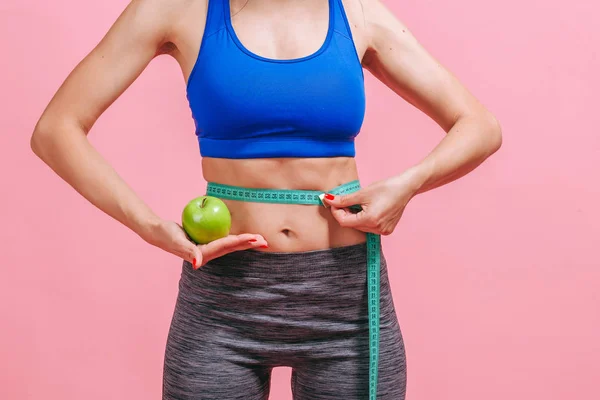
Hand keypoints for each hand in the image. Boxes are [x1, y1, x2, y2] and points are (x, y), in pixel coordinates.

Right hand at [142, 219, 267, 268]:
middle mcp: (208, 253)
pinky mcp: (207, 243)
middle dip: (249, 245)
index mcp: (204, 254)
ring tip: (260, 240)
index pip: (226, 246)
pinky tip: (245, 235)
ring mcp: (208, 248)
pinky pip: (225, 239)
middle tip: (265, 242)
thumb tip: (198, 264)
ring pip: (231, 245)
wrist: (158, 232)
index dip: (241, 241)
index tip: (254, 238)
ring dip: (246, 242)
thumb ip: (188, 252)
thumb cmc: (166, 235)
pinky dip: (236, 238)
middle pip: (232, 248)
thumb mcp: (176, 242)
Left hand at [322, 172, 420, 235]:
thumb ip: (343, 200)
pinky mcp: (387, 230)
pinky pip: (369, 227)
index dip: (336, 212)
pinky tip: (368, 209)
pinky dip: (364, 219)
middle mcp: (377, 229)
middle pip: (352, 225)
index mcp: (370, 220)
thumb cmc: (386, 188)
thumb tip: (328, 200)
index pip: (344, 221)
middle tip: (343, 201)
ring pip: (360, 227)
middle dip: (345, 214)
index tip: (332, 202)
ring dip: (354, 217)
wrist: (406, 188)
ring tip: (358, 204)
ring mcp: (383, 231)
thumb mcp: (362, 193)